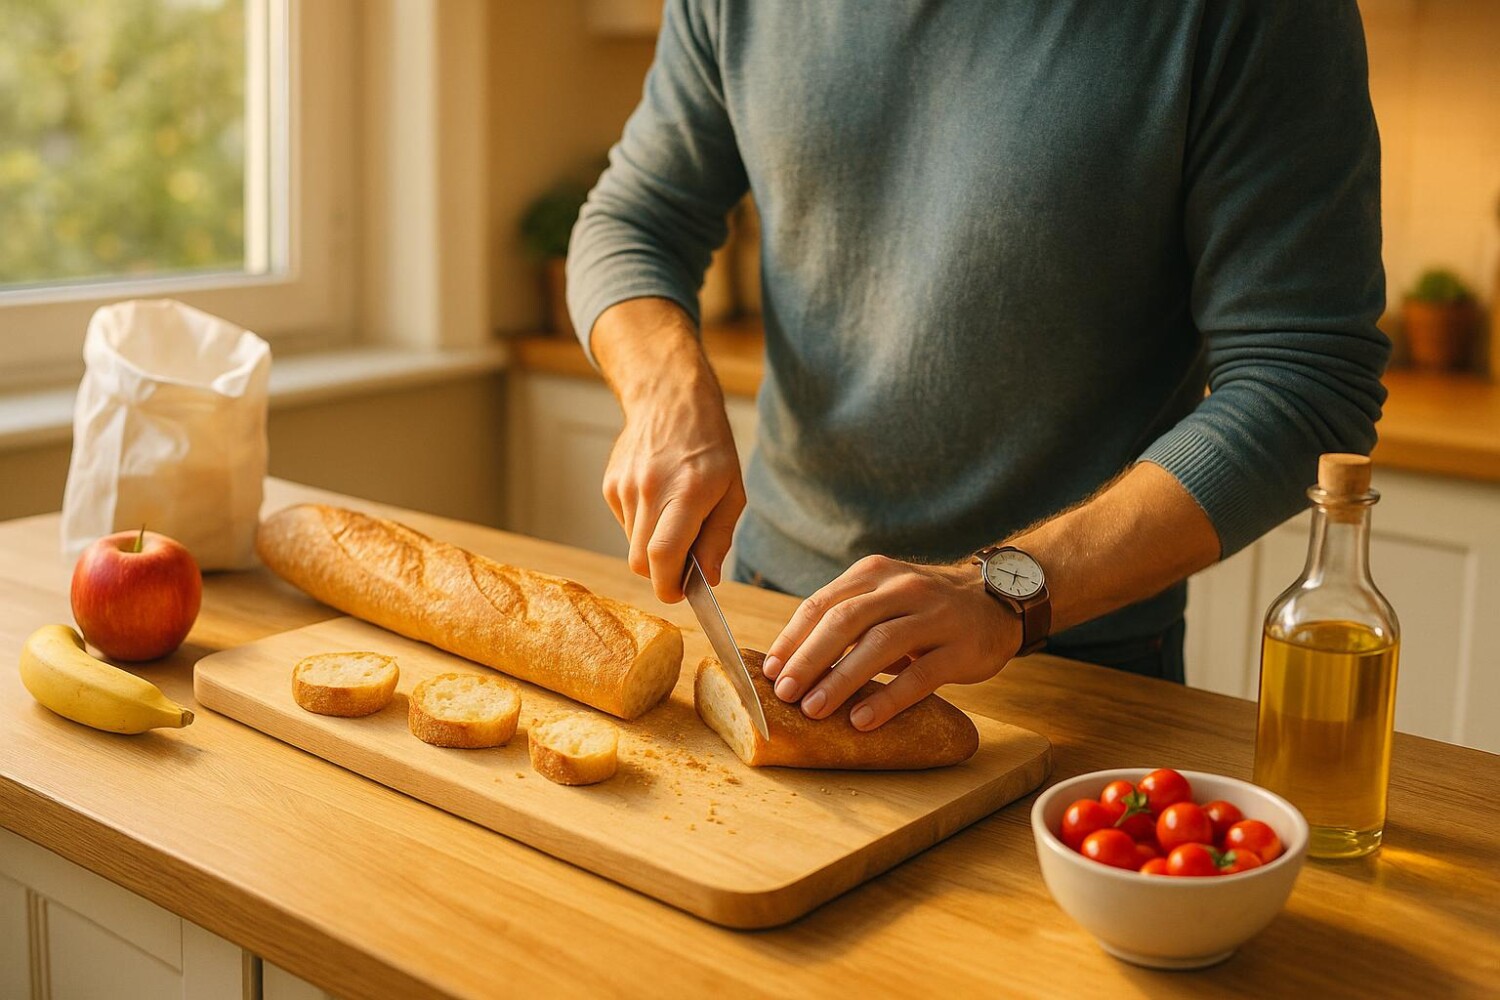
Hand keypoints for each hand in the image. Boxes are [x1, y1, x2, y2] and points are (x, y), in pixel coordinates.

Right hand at [602, 368, 743, 603]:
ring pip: (632, 545)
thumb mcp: (731, 492)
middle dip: (660, 575)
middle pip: (640, 562)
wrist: (670, 401)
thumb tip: (707, 579)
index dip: (668, 586)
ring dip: (652, 546)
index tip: (679, 593)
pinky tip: (657, 499)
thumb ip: (718, 538)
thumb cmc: (710, 448)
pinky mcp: (610, 486)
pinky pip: (625, 524)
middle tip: (681, 565)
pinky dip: (641, 525)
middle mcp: (649, 491)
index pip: (662, 556)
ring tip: (673, 516)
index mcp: (686, 494)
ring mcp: (624, 488)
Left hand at [761, 556, 1020, 729]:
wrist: (996, 600)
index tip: (769, 671)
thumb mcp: (884, 597)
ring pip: (879, 645)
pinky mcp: (960, 647)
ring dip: (841, 679)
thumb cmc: (925, 608)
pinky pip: (919, 674)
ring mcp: (934, 616)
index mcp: (873, 574)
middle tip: (784, 693)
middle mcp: (901, 587)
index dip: (792, 639)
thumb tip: (790, 662)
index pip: (821, 604)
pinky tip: (863, 720)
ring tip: (814, 709)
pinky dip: (888, 698)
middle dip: (809, 659)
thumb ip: (846, 619)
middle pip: (845, 621)